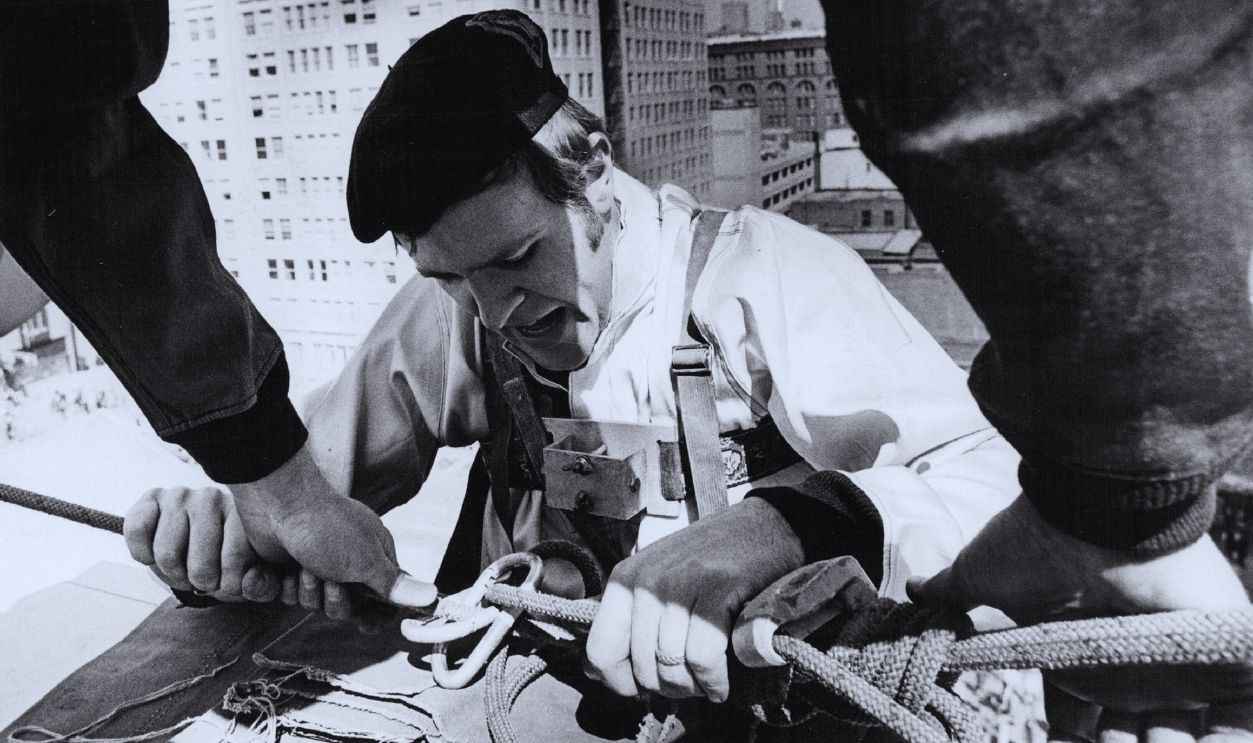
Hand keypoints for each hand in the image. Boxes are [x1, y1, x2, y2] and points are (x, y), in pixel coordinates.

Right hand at [124, 486, 282, 602]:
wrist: (204, 543)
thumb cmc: (231, 559)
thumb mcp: (255, 574)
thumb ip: (262, 585)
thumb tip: (246, 583)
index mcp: (243, 514)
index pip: (236, 559)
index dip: (230, 585)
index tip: (230, 584)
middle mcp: (212, 498)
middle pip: (200, 566)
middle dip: (199, 584)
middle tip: (203, 578)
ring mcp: (180, 495)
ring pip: (167, 555)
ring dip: (173, 575)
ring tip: (184, 568)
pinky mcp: (152, 497)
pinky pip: (137, 531)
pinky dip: (142, 554)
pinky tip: (156, 556)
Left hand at [125, 486, 401, 626]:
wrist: (277, 503)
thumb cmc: (328, 527)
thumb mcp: (367, 560)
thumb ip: (396, 585)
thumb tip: (433, 597)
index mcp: (375, 556)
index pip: (384, 598)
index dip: (375, 615)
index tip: (367, 626)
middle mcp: (347, 561)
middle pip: (346, 608)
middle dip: (334, 600)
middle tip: (329, 580)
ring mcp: (316, 564)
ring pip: (313, 604)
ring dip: (305, 591)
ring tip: (302, 567)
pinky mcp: (287, 567)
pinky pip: (286, 596)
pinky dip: (280, 587)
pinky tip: (281, 571)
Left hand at [584, 498, 804, 702]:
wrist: (768, 525)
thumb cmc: (714, 559)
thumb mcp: (661, 578)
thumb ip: (630, 620)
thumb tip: (593, 671)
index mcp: (626, 579)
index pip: (600, 650)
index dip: (619, 682)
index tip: (643, 689)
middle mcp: (648, 581)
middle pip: (642, 666)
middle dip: (668, 688)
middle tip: (690, 684)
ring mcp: (681, 583)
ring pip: (672, 665)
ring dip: (694, 686)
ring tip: (708, 683)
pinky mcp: (718, 589)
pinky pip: (703, 656)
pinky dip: (714, 679)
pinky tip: (722, 681)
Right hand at [909, 494, 1252, 739]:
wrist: (1097, 514)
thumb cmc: (1037, 544)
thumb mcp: (983, 575)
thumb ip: (950, 592)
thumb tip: (910, 590)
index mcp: (1079, 658)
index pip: (1080, 725)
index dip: (1074, 742)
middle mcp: (1130, 665)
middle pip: (1133, 737)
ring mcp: (1180, 662)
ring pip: (1185, 734)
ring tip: (1148, 742)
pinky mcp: (1228, 655)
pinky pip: (1243, 717)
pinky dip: (1230, 738)